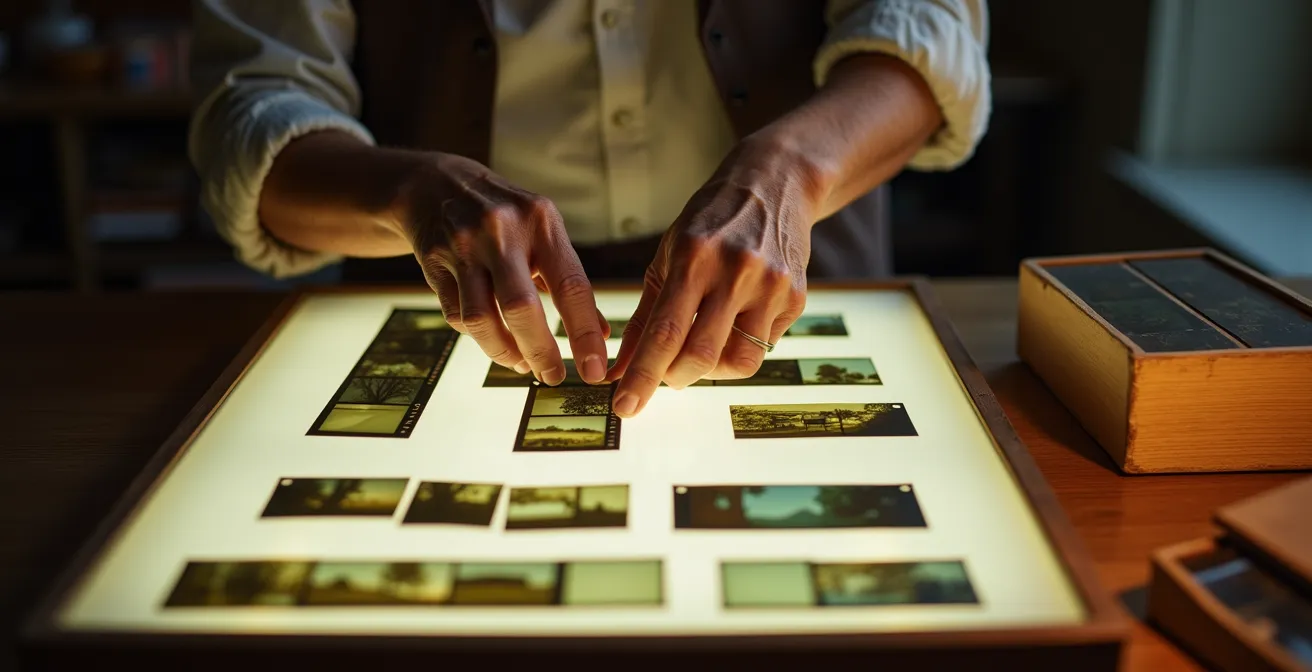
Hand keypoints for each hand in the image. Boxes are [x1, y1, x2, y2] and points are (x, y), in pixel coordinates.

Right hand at [394, 152, 609, 384]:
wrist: (437, 185)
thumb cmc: (506, 218)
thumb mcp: (544, 232)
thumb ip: (569, 280)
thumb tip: (600, 332)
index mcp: (541, 223)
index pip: (570, 286)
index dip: (584, 334)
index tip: (593, 369)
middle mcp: (502, 231)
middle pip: (521, 308)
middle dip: (541, 352)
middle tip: (554, 377)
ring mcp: (464, 246)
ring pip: (482, 318)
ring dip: (505, 352)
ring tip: (522, 364)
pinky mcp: (434, 262)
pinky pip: (457, 314)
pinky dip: (479, 336)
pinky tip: (493, 340)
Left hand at [607, 138, 822, 415]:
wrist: (775, 182)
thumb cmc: (710, 222)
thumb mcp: (668, 256)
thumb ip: (644, 317)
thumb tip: (618, 370)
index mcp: (695, 258)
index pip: (664, 333)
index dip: (642, 376)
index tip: (624, 407)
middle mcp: (736, 272)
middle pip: (701, 355)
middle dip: (673, 378)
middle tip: (663, 378)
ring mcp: (772, 285)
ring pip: (738, 362)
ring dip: (710, 372)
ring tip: (699, 352)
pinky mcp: (797, 296)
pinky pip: (764, 346)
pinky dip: (738, 347)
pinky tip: (732, 324)